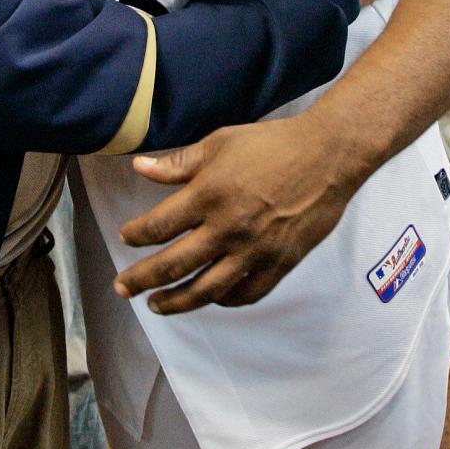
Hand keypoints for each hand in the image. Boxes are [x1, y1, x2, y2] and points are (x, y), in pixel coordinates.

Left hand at [113, 110, 350, 314]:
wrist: (326, 156)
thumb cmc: (271, 144)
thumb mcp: (218, 143)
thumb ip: (178, 163)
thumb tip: (139, 167)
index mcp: (208, 195)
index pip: (159, 226)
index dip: (136, 236)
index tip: (125, 238)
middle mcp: (227, 228)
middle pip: (174, 265)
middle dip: (142, 280)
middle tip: (122, 289)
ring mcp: (254, 250)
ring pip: (206, 290)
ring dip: (176, 302)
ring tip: (156, 306)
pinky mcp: (280, 263)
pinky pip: (246, 294)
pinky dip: (224, 301)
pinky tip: (210, 299)